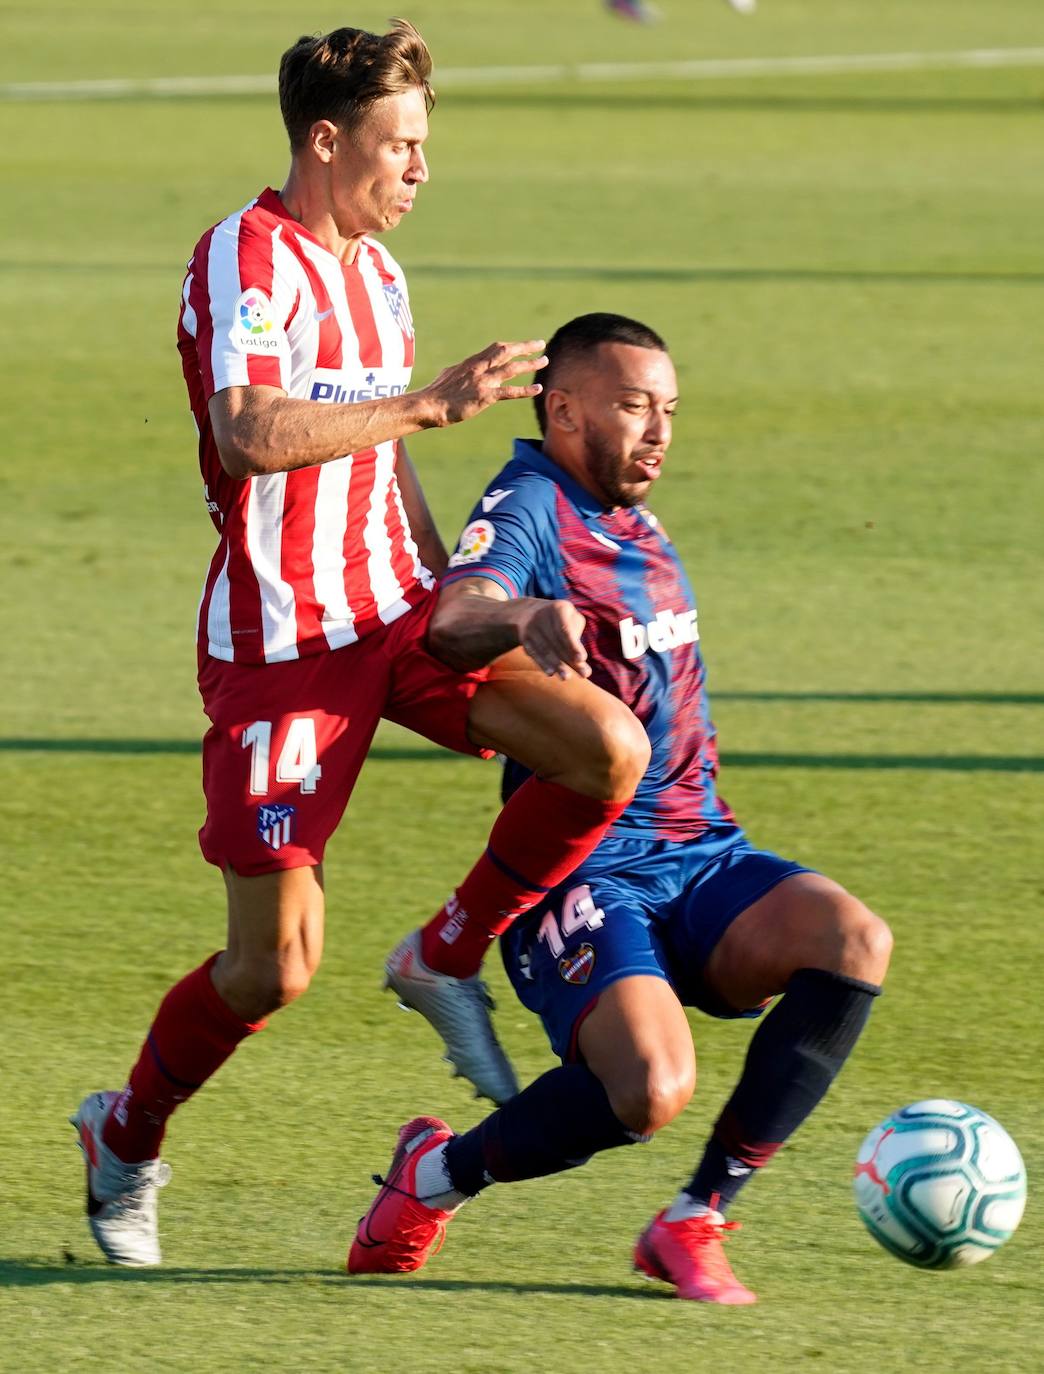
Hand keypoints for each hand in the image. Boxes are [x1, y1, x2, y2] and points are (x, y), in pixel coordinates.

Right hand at [421, 341, 547, 426]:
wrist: (429, 405)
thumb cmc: (436, 393)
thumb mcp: (448, 374)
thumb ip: (459, 370)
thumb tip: (456, 369)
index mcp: (472, 362)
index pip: (496, 348)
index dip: (512, 346)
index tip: (523, 346)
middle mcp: (479, 367)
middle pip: (507, 351)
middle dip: (525, 347)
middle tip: (540, 344)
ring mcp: (483, 381)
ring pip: (512, 368)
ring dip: (530, 364)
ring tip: (544, 361)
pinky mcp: (484, 396)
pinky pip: (509, 392)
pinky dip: (525, 390)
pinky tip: (537, 389)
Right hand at [518, 600, 590, 679]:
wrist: (529, 612)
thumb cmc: (560, 619)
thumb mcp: (571, 618)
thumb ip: (577, 635)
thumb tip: (580, 660)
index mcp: (558, 608)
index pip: (566, 630)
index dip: (573, 645)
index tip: (582, 659)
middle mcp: (542, 615)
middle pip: (557, 642)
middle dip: (570, 659)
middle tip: (584, 674)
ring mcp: (531, 627)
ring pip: (545, 649)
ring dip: (556, 665)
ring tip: (566, 677)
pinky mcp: (524, 638)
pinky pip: (534, 653)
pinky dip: (542, 663)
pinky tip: (551, 673)